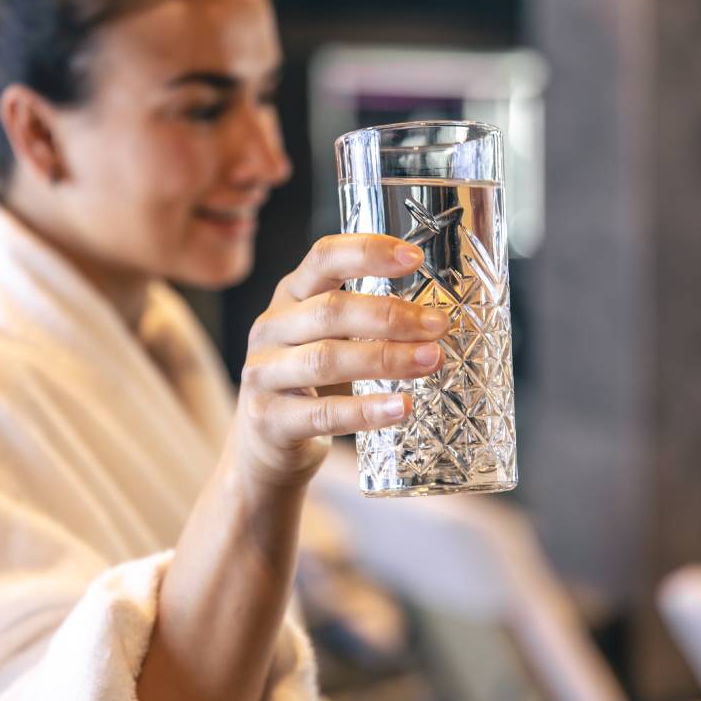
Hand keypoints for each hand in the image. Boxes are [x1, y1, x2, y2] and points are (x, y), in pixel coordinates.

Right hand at [233, 234, 449, 487]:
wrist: (265, 449)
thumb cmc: (311, 386)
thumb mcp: (330, 339)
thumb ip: (367, 322)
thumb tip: (437, 317)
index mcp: (290, 296)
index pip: (323, 258)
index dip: (367, 252)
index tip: (414, 257)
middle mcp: (271, 328)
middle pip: (330, 311)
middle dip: (390, 316)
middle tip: (437, 326)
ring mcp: (263, 373)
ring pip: (327, 359)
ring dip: (385, 359)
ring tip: (431, 361)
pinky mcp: (269, 419)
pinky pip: (323, 414)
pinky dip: (366, 411)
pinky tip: (401, 407)